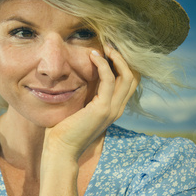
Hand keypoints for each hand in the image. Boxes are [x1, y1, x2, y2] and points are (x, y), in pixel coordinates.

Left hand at [43, 45, 139, 161]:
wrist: (61, 150)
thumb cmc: (64, 130)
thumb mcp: (79, 109)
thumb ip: (86, 96)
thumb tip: (80, 77)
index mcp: (113, 109)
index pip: (130, 83)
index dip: (124, 65)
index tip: (109, 51)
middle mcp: (117, 109)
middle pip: (134, 77)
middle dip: (124, 58)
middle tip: (109, 44)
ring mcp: (112, 110)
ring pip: (127, 76)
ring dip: (116, 58)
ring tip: (104, 46)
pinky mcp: (102, 109)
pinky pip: (109, 80)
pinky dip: (103, 65)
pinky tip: (93, 56)